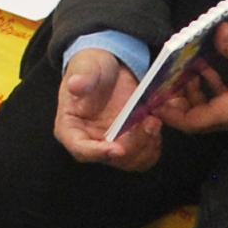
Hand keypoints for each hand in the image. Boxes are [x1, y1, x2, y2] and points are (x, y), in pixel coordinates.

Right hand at [51, 47, 169, 173]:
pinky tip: (156, 125)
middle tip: (146, 125)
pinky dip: (153, 144)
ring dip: (146, 144)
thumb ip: (82, 78)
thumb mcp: (86, 67)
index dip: (98, 153)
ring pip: (130, 160)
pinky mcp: (130, 142)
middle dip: (131, 146)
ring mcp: (112, 144)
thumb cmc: (92, 67)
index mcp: (71, 129)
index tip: (117, 149)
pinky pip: (144, 155)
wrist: (110, 67)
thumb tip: (75, 85)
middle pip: (110, 158)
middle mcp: (91, 142)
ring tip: (153, 121)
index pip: (81, 150)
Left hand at [159, 27, 227, 133]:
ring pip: (210, 109)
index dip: (170, 114)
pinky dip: (213, 88)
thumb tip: (215, 31)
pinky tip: (211, 67)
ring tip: (188, 70)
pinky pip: (225, 102)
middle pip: (197, 118)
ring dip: (196, 93)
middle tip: (167, 82)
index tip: (155, 101)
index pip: (191, 122)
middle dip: (179, 101)